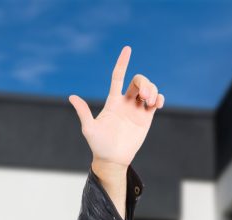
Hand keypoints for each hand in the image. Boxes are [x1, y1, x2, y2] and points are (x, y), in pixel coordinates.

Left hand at [68, 45, 163, 169]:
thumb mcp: (89, 128)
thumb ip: (83, 112)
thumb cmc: (98, 145)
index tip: (127, 49)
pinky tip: (157, 104)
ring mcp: (137, 110)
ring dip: (152, 90)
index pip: (118, 76)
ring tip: (151, 102)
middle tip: (143, 95)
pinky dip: (160, 98)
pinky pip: (156, 102)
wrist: (112, 159)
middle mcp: (125, 102)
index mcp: (113, 101)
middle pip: (137, 81)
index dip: (122, 62)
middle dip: (143, 82)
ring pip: (148, 89)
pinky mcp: (146, 118)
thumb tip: (71, 97)